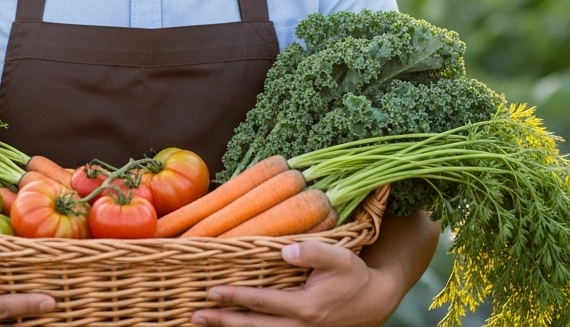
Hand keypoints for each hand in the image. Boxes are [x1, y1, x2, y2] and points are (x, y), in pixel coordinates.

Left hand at [191, 242, 402, 326]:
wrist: (373, 302)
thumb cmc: (353, 275)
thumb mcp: (339, 257)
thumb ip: (313, 252)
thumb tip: (283, 250)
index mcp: (305, 307)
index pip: (262, 302)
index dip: (235, 297)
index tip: (211, 291)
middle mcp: (299, 325)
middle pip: (253, 326)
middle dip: (223, 321)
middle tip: (196, 316)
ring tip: (205, 324)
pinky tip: (232, 326)